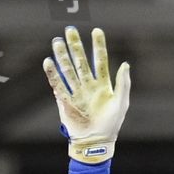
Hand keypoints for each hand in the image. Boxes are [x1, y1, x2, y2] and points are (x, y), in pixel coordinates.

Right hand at [43, 26, 129, 163]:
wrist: (96, 143)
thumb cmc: (111, 125)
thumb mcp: (121, 103)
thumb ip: (124, 84)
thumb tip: (126, 64)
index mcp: (103, 85)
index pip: (100, 60)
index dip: (98, 46)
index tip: (96, 31)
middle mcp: (88, 86)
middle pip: (80, 61)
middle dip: (75, 46)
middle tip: (70, 30)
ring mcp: (76, 93)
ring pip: (68, 70)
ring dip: (62, 56)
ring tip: (57, 41)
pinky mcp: (65, 101)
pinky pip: (57, 85)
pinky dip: (52, 74)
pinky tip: (48, 61)